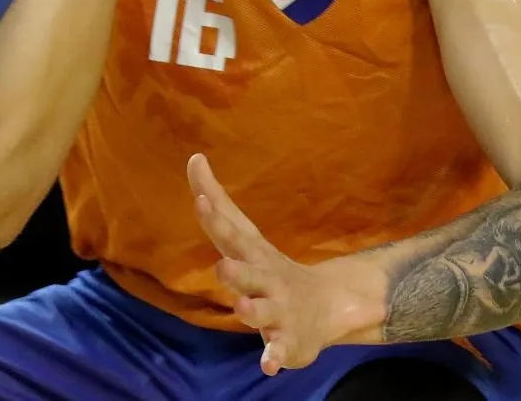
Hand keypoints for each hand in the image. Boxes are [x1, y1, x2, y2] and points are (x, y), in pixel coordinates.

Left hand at [188, 154, 367, 375]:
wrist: (326, 307)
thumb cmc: (268, 267)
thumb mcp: (244, 236)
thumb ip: (218, 201)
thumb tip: (193, 157)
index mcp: (252, 254)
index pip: (231, 231)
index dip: (215, 217)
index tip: (200, 198)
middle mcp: (267, 279)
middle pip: (248, 272)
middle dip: (236, 270)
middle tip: (223, 266)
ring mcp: (280, 309)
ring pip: (263, 311)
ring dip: (252, 309)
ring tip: (241, 309)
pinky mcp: (288, 340)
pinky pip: (281, 350)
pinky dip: (275, 357)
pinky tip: (268, 365)